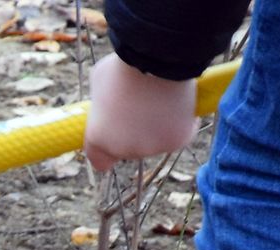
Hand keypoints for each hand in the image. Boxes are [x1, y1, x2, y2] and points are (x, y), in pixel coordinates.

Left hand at [83, 54, 197, 171]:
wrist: (157, 58)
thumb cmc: (124, 66)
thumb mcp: (99, 84)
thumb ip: (102, 104)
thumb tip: (110, 106)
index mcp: (99, 138)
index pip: (99, 160)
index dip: (106, 148)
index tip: (114, 136)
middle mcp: (123, 149)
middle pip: (129, 148)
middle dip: (134, 131)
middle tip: (141, 104)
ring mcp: (151, 148)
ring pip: (155, 142)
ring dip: (157, 126)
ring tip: (159, 98)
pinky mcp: (176, 141)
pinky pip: (179, 135)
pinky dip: (180, 122)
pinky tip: (177, 103)